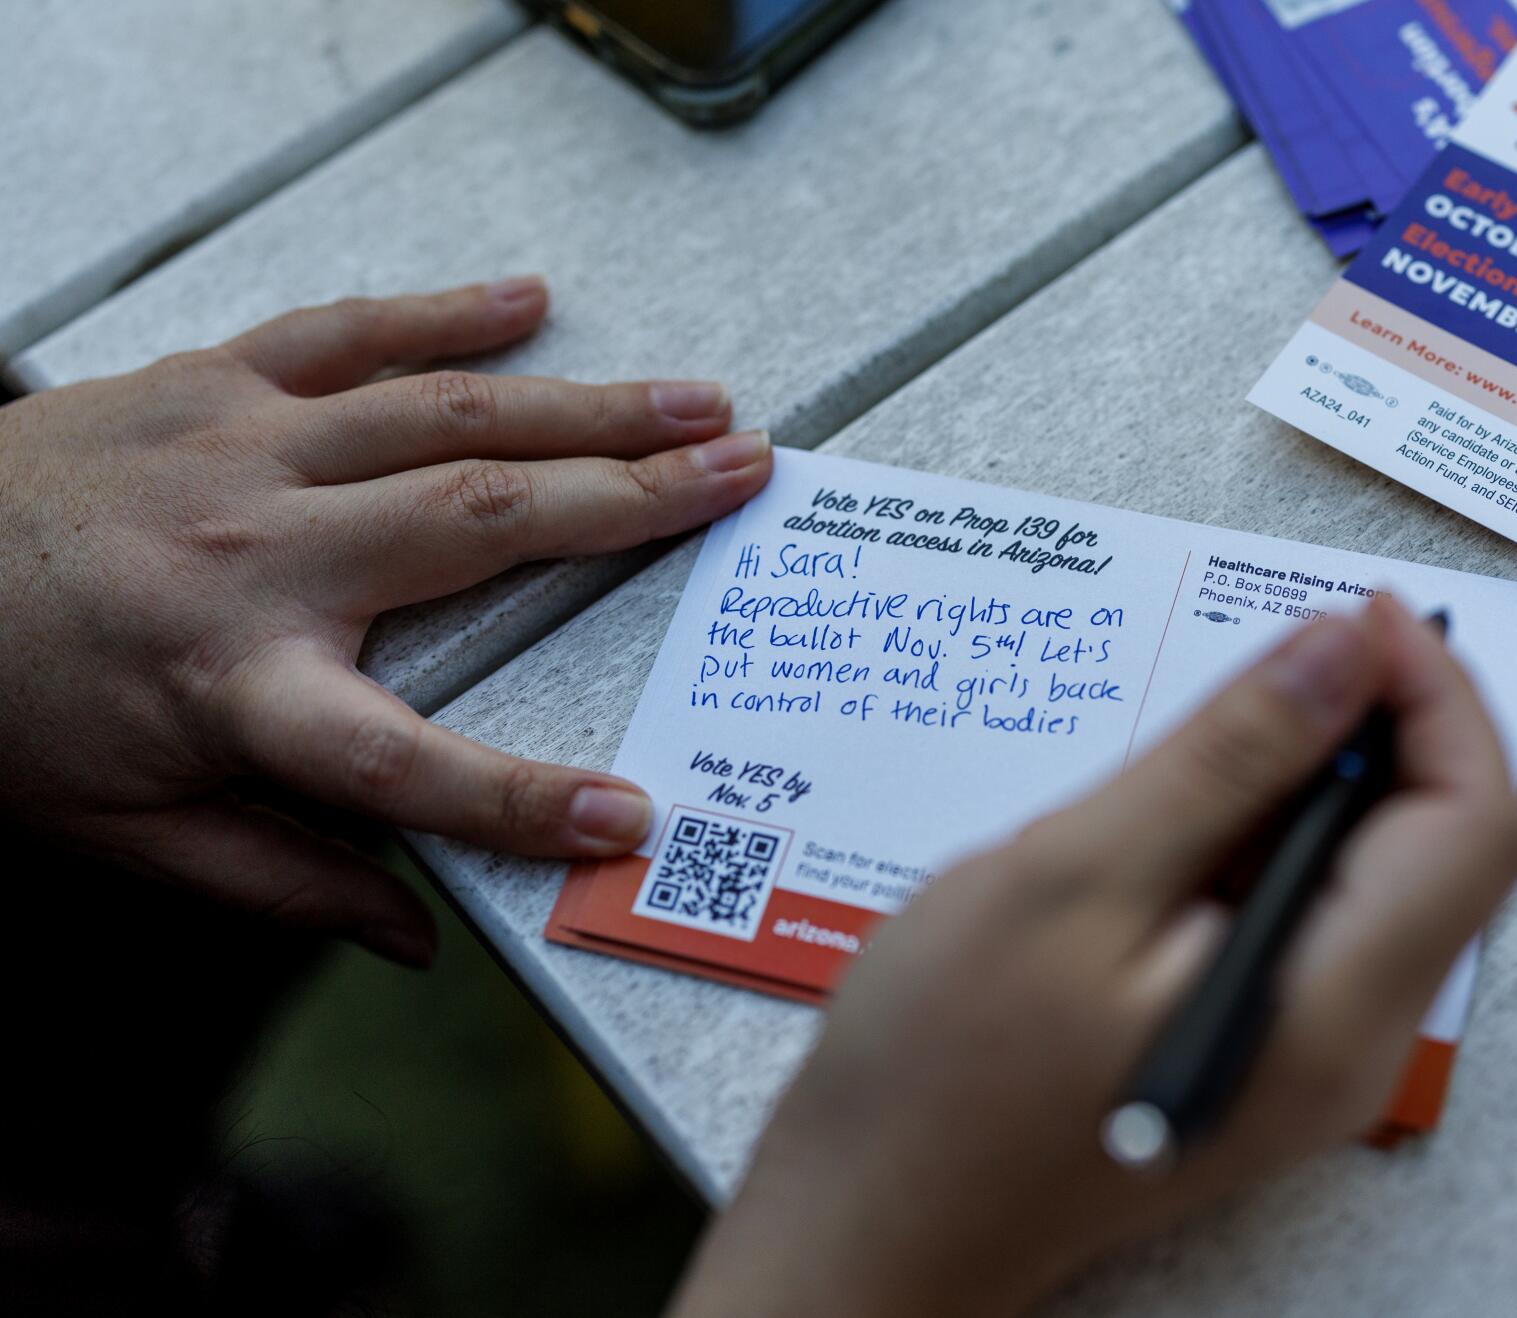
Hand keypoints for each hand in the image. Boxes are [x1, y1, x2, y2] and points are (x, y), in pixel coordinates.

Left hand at [0, 279, 771, 966]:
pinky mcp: (206, 383)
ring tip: (693, 403)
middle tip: (744, 480)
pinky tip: (530, 302)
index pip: (406, 769)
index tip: (633, 817)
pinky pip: (344, 335)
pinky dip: (443, 315)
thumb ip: (275, 883)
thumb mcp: (120, 835)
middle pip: (476, 528)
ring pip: (442, 415)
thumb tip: (411, 940)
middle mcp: (252, 558)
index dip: (524, 800)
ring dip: (585, 407)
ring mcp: (236, 450)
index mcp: (234, 691)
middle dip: (629, 508)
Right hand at [672, 595, 1516, 1317]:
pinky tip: (1184, 811)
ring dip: (1321, 775)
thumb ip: (1224, 764)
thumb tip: (1339, 652)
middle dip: (1385, 724)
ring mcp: (1308, 1059)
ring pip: (1379, 875)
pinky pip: (1314, 916)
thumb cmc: (941, 1069)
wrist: (876, 1220)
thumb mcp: (1074, 879)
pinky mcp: (1259, 1049)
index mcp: (1328, 1008)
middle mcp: (1351, 1047)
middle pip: (1446, 848)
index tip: (1352, 613)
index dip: (1436, 694)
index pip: (1474, 822)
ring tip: (1212, 725)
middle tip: (1278, 649)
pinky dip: (1276, 834)